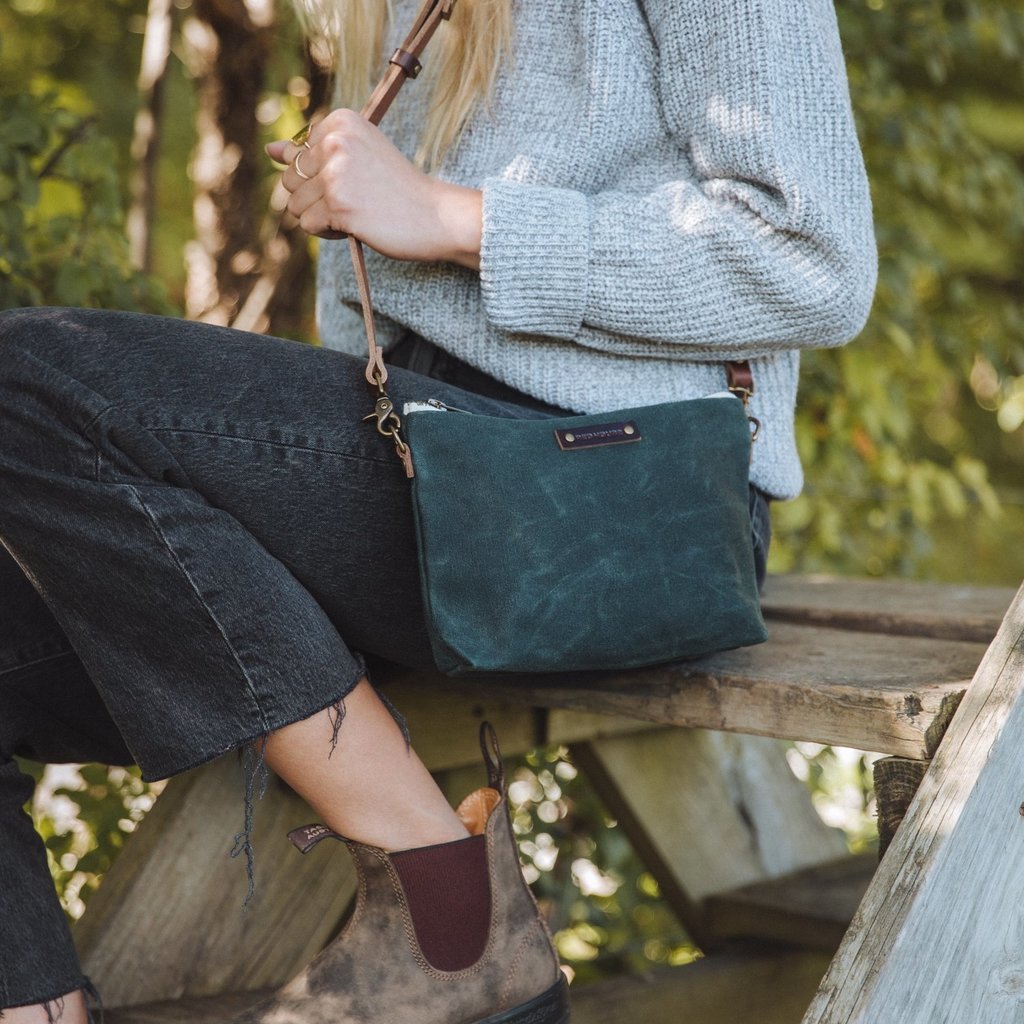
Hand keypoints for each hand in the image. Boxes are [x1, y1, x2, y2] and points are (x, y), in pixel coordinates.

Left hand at [267, 110, 481, 269]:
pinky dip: (328, 232)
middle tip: (357, 199)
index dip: (322, 177)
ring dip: (321, 217)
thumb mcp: (356, 158)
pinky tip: (356, 226)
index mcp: (341, 121)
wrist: (436, 216)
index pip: (298, 156)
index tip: (358, 178)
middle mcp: (336, 142)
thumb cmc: (398, 189)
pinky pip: (309, 225)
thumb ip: (311, 152)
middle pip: (291, 181)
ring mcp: (336, 174)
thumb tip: (270, 150)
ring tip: (356, 213)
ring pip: (296, 206)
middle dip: (316, 199)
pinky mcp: (339, 205)